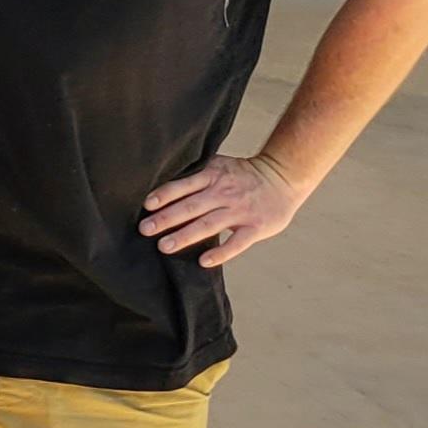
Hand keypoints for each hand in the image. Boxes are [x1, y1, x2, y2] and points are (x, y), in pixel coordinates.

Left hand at [139, 153, 302, 267]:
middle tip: (145, 229)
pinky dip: (220, 253)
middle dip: (166, 219)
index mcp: (213, 176)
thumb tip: (160, 184)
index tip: (146, 205)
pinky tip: (203, 262)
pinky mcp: (256, 227)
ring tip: (164, 246)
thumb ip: (195, 175)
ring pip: (208, 225)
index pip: (183, 185)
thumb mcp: (218, 165)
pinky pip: (237, 243)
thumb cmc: (242, 174)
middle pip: (191, 207)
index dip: (164, 195)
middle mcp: (224, 193)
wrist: (283, 177)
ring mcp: (240, 211)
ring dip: (185, 236)